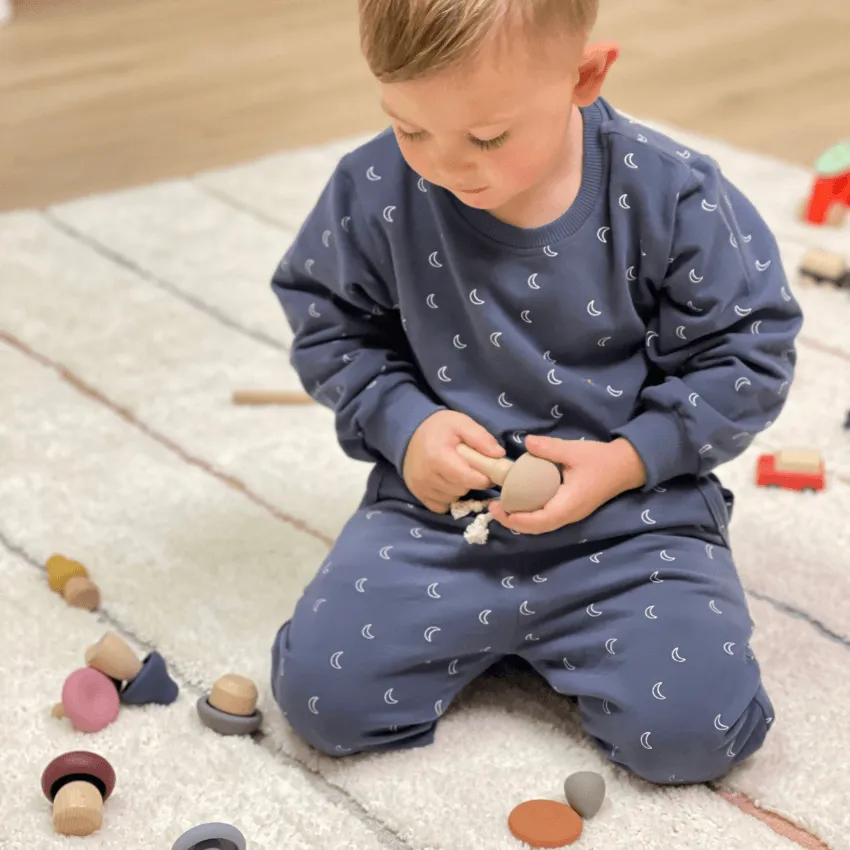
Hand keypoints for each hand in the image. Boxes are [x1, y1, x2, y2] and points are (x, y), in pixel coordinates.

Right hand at [403, 410, 503, 512]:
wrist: (410, 432)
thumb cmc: (439, 427)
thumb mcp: (461, 423)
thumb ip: (481, 438)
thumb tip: (499, 455)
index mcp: (437, 457)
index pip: (467, 478)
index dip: (482, 478)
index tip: (487, 472)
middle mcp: (426, 475)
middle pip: (461, 489)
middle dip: (470, 481)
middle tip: (469, 468)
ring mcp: (420, 486)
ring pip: (452, 498)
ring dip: (459, 489)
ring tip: (456, 473)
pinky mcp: (417, 494)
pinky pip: (440, 506)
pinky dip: (447, 497)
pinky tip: (447, 483)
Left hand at [488, 436, 645, 533]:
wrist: (626, 466)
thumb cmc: (601, 460)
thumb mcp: (574, 450)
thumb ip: (549, 448)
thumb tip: (526, 442)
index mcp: (569, 504)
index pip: (540, 520)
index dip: (517, 519)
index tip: (499, 508)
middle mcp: (569, 515)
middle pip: (537, 528)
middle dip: (513, 521)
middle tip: (493, 507)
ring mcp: (571, 515)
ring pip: (542, 525)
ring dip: (521, 520)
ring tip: (502, 507)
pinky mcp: (571, 510)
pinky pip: (547, 519)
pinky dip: (530, 515)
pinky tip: (519, 502)